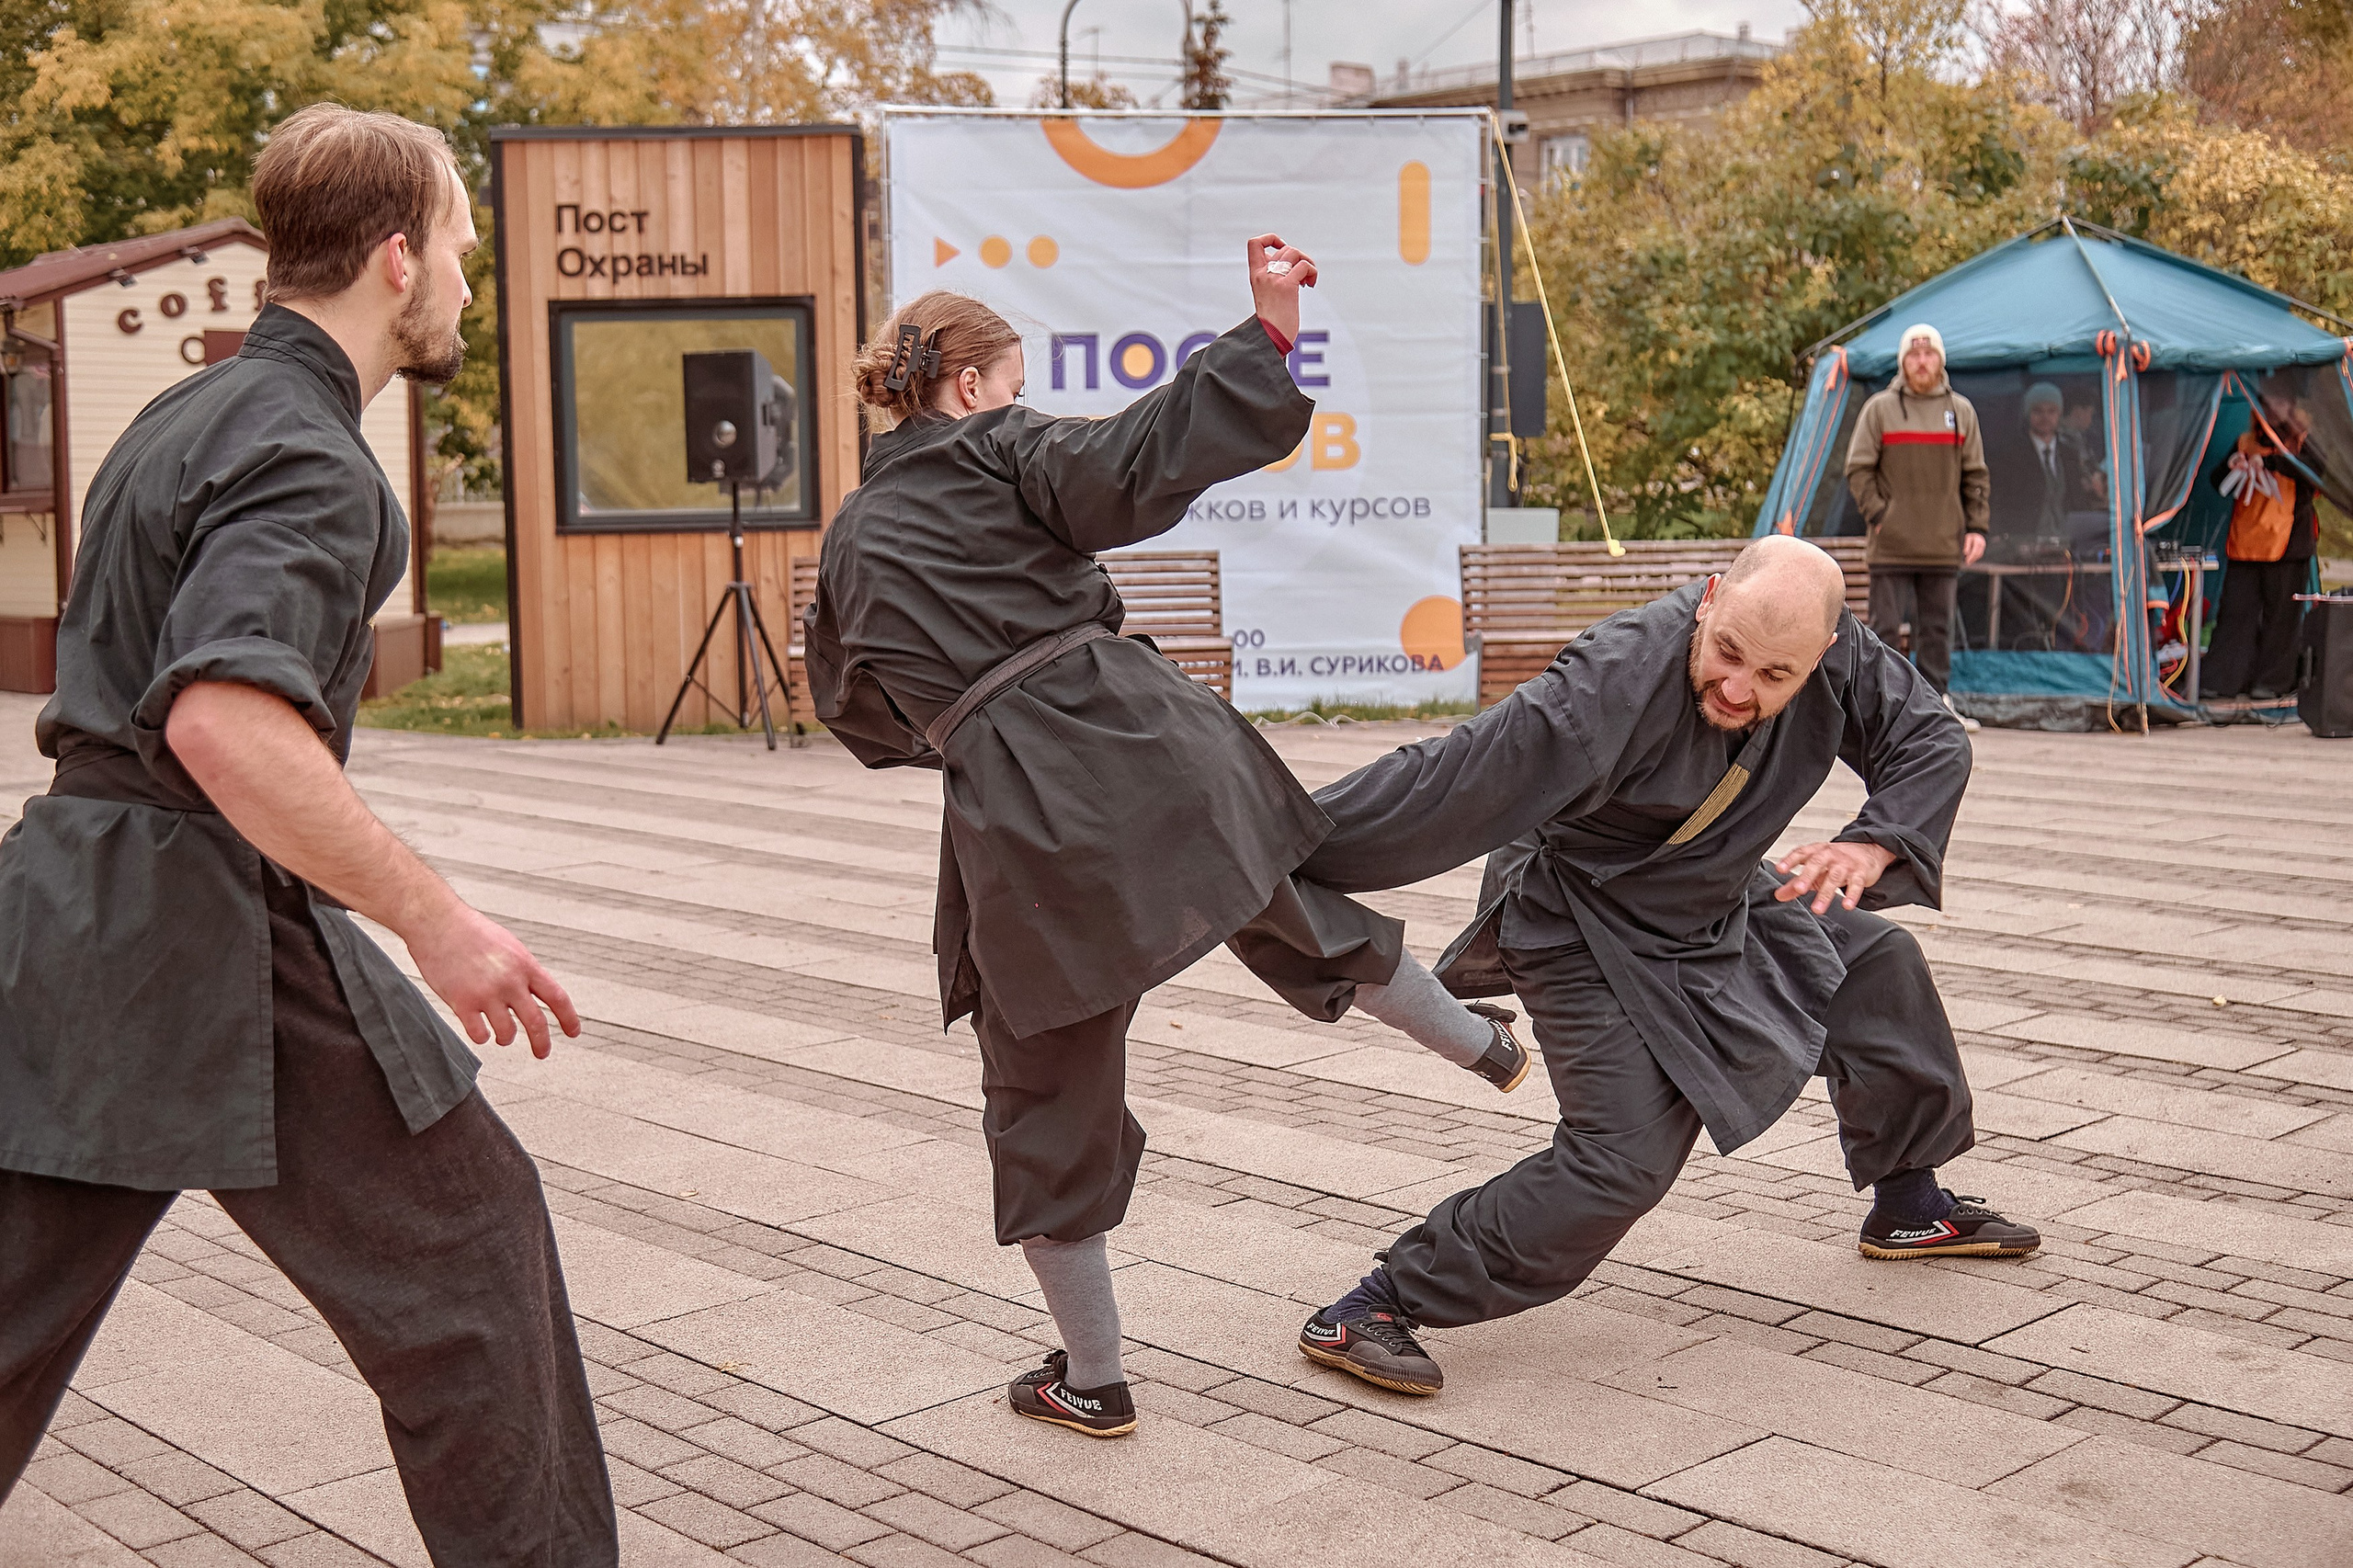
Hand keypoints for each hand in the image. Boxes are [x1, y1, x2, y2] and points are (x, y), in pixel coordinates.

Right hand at [403, 899, 581, 1057]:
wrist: (438, 922)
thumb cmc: (472, 932)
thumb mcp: (510, 946)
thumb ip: (523, 971)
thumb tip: (534, 992)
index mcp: (526, 965)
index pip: (558, 998)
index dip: (569, 1019)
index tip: (573, 1032)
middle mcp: (510, 982)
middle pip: (537, 1023)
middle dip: (542, 1044)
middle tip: (543, 1053)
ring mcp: (486, 993)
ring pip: (507, 1034)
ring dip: (505, 1038)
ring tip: (501, 1035)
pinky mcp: (462, 1002)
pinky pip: (479, 1034)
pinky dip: (481, 1037)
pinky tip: (479, 1031)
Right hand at [1246, 232, 1317, 344]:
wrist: (1270, 338)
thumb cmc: (1271, 321)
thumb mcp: (1267, 294)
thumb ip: (1272, 278)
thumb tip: (1290, 265)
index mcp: (1255, 275)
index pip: (1255, 244)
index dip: (1271, 239)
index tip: (1282, 249)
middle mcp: (1263, 274)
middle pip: (1284, 248)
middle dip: (1299, 257)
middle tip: (1303, 274)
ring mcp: (1274, 279)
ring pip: (1294, 252)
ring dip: (1307, 262)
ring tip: (1308, 279)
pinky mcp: (1287, 286)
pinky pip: (1304, 266)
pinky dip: (1312, 272)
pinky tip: (1310, 284)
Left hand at [1773, 840, 1898, 914]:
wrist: (1867, 851)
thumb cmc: (1836, 860)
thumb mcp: (1815, 869)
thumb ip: (1796, 882)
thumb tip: (1779, 895)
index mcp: (1816, 851)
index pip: (1801, 853)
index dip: (1790, 860)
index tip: (1780, 869)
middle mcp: (1830, 855)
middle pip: (1817, 864)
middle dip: (1807, 877)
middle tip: (1799, 889)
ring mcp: (1846, 864)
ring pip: (1834, 878)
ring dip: (1825, 894)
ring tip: (1817, 909)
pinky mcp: (1860, 873)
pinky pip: (1856, 884)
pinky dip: (1852, 895)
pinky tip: (1847, 906)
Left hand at [1961, 531, 1986, 566]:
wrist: (1977, 531)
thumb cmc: (1970, 535)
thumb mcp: (1967, 538)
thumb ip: (1967, 545)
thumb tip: (1965, 553)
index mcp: (1977, 541)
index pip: (1974, 551)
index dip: (1970, 557)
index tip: (1966, 561)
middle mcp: (1981, 544)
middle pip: (1977, 554)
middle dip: (1972, 559)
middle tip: (1967, 563)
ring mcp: (1983, 546)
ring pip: (1979, 554)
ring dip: (1974, 559)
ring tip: (1969, 562)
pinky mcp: (1983, 547)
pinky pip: (1980, 553)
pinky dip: (1976, 557)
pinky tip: (1972, 559)